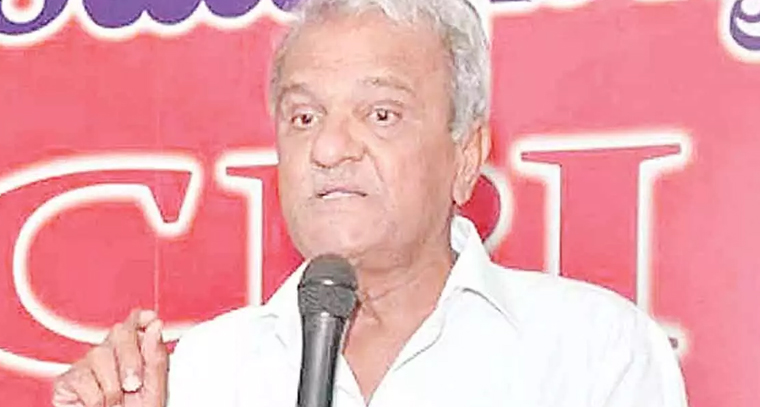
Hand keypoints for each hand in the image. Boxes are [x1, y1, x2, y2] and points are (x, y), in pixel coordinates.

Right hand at [52, 309, 167, 406]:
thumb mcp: (153, 388)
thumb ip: (156, 358)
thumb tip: (155, 326)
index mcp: (132, 351)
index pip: (135, 322)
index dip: (140, 317)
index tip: (151, 320)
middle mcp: (109, 352)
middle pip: (120, 332)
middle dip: (131, 360)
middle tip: (134, 386)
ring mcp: (86, 363)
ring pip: (100, 356)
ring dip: (113, 387)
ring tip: (115, 403)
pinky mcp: (67, 379)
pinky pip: (83, 378)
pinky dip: (96, 399)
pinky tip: (98, 406)